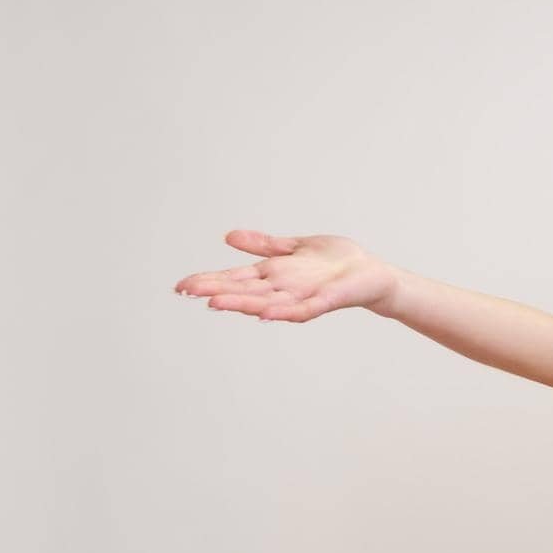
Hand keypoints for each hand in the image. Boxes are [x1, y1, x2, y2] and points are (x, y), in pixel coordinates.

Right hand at [172, 231, 400, 321]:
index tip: (181, 285)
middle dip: (214, 290)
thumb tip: (229, 237)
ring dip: (241, 304)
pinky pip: (300, 310)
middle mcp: (282, 287)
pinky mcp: (323, 301)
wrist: (371, 273)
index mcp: (273, 274)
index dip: (209, 280)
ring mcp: (301, 296)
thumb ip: (264, 246)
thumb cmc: (336, 261)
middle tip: (185, 291)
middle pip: (242, 290)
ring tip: (214, 304)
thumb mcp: (294, 247)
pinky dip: (283, 312)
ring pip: (265, 302)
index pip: (234, 277)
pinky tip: (264, 314)